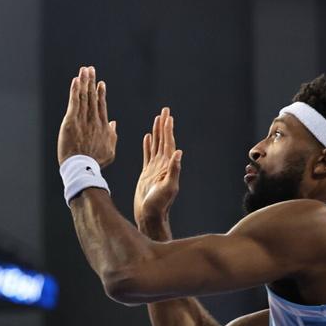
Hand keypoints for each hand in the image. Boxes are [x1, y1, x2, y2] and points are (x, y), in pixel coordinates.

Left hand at [57, 65, 117, 165]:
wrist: (82, 167)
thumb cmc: (96, 162)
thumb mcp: (110, 150)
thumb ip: (113, 135)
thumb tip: (114, 122)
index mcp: (103, 126)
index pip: (101, 105)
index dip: (100, 93)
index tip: (100, 83)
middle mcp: (93, 119)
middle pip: (92, 97)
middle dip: (91, 82)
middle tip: (90, 69)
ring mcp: (83, 119)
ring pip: (84, 96)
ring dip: (84, 82)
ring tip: (84, 70)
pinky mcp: (71, 121)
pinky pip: (74, 102)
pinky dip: (75, 90)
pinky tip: (76, 80)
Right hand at [134, 107, 182, 227]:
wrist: (150, 215)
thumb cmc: (159, 204)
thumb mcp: (168, 188)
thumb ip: (174, 170)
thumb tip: (179, 152)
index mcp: (167, 165)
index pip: (168, 143)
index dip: (168, 129)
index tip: (167, 116)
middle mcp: (162, 164)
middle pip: (163, 140)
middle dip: (163, 125)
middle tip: (165, 110)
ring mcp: (154, 168)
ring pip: (155, 145)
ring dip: (156, 132)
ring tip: (157, 120)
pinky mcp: (147, 172)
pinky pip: (147, 154)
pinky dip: (148, 144)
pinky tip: (147, 137)